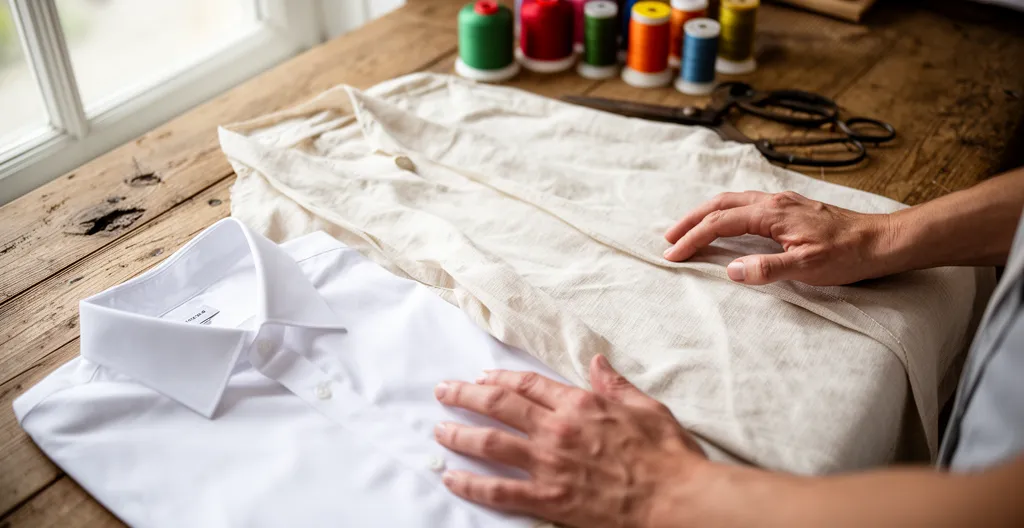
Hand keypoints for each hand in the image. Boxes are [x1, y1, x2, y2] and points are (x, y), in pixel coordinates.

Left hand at [433, 355, 707, 527]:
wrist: (676, 498)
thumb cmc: (666, 455)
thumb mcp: (646, 407)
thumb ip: (614, 385)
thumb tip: (597, 362)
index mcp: (579, 404)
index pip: (528, 384)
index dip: (500, 378)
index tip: (482, 376)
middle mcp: (557, 429)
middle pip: (499, 405)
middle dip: (465, 396)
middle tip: (444, 392)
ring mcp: (549, 464)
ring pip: (490, 443)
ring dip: (459, 434)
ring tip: (439, 430)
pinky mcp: (548, 498)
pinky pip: (499, 490)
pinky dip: (471, 484)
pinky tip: (451, 478)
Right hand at [662, 191, 896, 285]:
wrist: (882, 241)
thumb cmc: (848, 255)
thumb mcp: (808, 268)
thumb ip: (767, 268)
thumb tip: (732, 270)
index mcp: (772, 214)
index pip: (720, 224)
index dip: (693, 239)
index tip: (673, 255)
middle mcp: (773, 201)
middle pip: (719, 204)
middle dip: (690, 221)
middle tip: (668, 238)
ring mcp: (782, 202)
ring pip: (732, 200)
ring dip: (706, 214)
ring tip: (688, 229)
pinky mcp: (791, 207)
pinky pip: (746, 203)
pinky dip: (725, 212)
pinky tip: (726, 223)